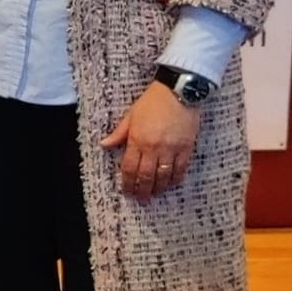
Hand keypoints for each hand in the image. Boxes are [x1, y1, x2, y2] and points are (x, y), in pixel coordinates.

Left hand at [101, 81, 200, 200]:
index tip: (126, 191)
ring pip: (163, 176)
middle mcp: (154, 147)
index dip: (127, 183)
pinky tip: (171, 184)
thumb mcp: (131, 115)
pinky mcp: (187, 147)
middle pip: (146, 176)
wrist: (179, 91)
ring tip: (155, 195)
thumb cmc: (153, 101)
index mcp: (137, 140)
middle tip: (141, 199)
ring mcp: (172, 149)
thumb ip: (119, 133)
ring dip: (158, 188)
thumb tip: (104, 145)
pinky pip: (181, 169)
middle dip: (142, 190)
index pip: (129, 168)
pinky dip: (175, 179)